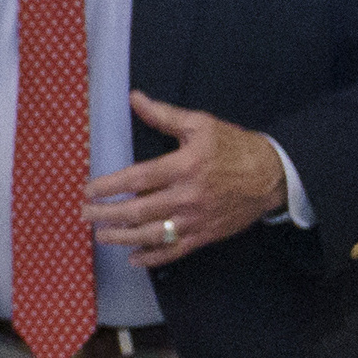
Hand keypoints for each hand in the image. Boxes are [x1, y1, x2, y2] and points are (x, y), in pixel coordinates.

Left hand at [86, 91, 289, 268]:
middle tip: (85, 214)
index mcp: (184, 166)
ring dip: (123, 237)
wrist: (271, 175)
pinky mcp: (205, 235)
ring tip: (102, 235)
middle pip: (139, 210)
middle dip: (107, 214)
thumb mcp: (200, 124)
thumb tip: (135, 98)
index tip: (88, 190)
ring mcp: (196, 219)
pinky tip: (133, 259)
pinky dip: (152, 257)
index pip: (138, 177)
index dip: (109, 185)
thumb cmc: (233, 146)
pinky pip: (175, 251)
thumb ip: (164, 114)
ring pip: (153, 234)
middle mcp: (187, 196)